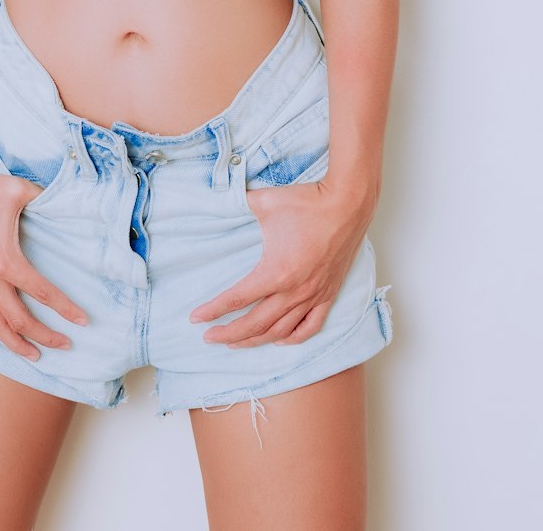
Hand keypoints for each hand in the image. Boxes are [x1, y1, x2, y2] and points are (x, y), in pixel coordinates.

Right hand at [0, 169, 88, 361]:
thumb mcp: (20, 190)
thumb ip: (46, 199)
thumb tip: (63, 202)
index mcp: (6, 259)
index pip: (42, 293)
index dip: (65, 309)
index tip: (82, 321)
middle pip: (20, 319)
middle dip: (45, 336)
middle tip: (65, 344)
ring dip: (15, 343)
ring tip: (33, 354)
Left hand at [188, 179, 370, 346]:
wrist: (347, 204)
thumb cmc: (306, 202)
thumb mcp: (264, 201)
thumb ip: (236, 203)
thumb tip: (217, 198)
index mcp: (275, 271)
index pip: (237, 299)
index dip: (214, 310)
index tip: (195, 318)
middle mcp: (294, 291)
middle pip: (255, 324)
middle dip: (229, 334)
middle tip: (209, 337)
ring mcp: (313, 295)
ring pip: (280, 331)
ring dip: (256, 340)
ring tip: (236, 343)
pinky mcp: (329, 293)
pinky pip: (310, 326)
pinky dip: (293, 338)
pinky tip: (279, 339)